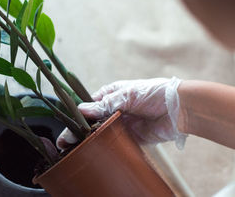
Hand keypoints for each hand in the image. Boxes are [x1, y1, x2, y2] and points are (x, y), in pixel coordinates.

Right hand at [56, 77, 186, 149]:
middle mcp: (114, 109)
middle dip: (79, 131)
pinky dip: (104, 147)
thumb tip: (82, 109)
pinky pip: (114, 143)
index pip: (89, 105)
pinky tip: (93, 152)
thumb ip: (104, 104)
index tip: (67, 124)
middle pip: (92, 121)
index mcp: (111, 95)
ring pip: (100, 133)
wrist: (180, 108)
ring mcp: (121, 124)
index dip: (77, 115)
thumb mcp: (126, 95)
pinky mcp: (131, 137)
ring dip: (89, 140)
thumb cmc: (154, 93)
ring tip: (74, 149)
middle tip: (65, 142)